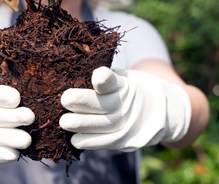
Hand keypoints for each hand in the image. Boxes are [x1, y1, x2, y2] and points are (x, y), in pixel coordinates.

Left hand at [59, 67, 190, 151]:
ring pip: (104, 125)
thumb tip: (68, 79)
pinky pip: (107, 142)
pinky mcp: (127, 140)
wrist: (154, 112)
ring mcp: (129, 123)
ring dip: (82, 125)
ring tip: (64, 122)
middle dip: (83, 102)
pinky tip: (75, 139)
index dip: (104, 78)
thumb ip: (100, 82)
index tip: (96, 76)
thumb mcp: (117, 79)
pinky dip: (89, 142)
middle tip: (65, 100)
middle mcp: (128, 104)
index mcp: (123, 85)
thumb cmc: (122, 92)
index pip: (113, 81)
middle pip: (105, 105)